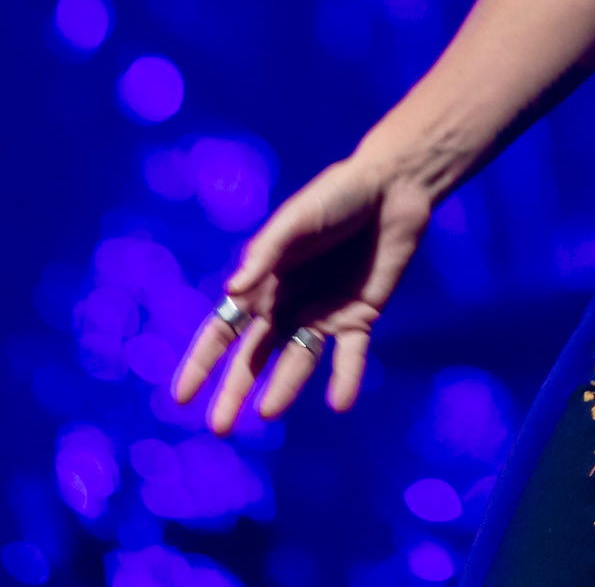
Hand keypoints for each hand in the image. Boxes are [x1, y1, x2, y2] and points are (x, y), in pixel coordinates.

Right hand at [171, 153, 431, 433]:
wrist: (393, 187)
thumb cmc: (337, 195)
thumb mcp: (298, 218)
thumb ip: (267, 252)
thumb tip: (232, 289)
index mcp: (264, 280)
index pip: (224, 328)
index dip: (202, 362)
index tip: (181, 397)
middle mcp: (288, 303)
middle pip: (255, 356)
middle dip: (235, 390)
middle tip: (219, 427)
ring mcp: (323, 313)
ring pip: (298, 360)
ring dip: (284, 387)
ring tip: (268, 411)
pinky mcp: (360, 316)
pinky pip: (350, 355)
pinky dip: (345, 378)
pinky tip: (339, 401)